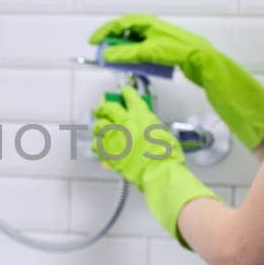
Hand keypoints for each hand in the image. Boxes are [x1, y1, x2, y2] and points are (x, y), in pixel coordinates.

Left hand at [89, 12, 263, 151]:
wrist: (253, 105)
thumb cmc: (226, 96)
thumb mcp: (192, 78)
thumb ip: (170, 66)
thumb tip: (142, 62)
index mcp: (186, 45)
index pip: (150, 28)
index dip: (125, 30)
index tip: (105, 39)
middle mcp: (189, 40)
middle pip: (146, 23)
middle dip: (118, 28)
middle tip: (97, 39)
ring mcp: (193, 47)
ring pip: (151, 33)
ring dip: (125, 40)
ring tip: (105, 50)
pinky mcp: (197, 57)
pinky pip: (161, 50)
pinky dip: (138, 53)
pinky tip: (123, 59)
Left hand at [92, 84, 215, 241]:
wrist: (159, 173)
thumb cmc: (166, 156)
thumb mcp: (162, 131)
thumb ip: (149, 124)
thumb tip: (142, 122)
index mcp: (141, 115)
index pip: (130, 96)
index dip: (125, 92)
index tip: (124, 91)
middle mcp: (125, 123)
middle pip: (108, 108)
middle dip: (104, 106)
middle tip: (102, 108)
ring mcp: (115, 138)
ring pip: (99, 126)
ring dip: (99, 125)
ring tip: (99, 127)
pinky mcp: (109, 153)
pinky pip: (97, 145)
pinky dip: (98, 144)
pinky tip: (99, 144)